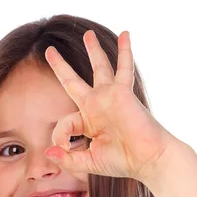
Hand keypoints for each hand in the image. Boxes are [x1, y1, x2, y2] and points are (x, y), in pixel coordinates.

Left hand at [44, 30, 179, 182]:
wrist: (148, 159)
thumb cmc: (123, 161)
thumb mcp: (89, 163)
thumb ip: (68, 159)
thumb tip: (48, 152)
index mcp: (88, 122)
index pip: (65, 122)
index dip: (60, 135)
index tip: (65, 147)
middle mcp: (97, 106)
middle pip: (73, 82)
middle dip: (61, 66)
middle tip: (50, 51)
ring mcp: (110, 97)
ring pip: (99, 68)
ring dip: (93, 50)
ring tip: (88, 34)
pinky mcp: (122, 92)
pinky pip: (123, 67)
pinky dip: (125, 51)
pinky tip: (125, 34)